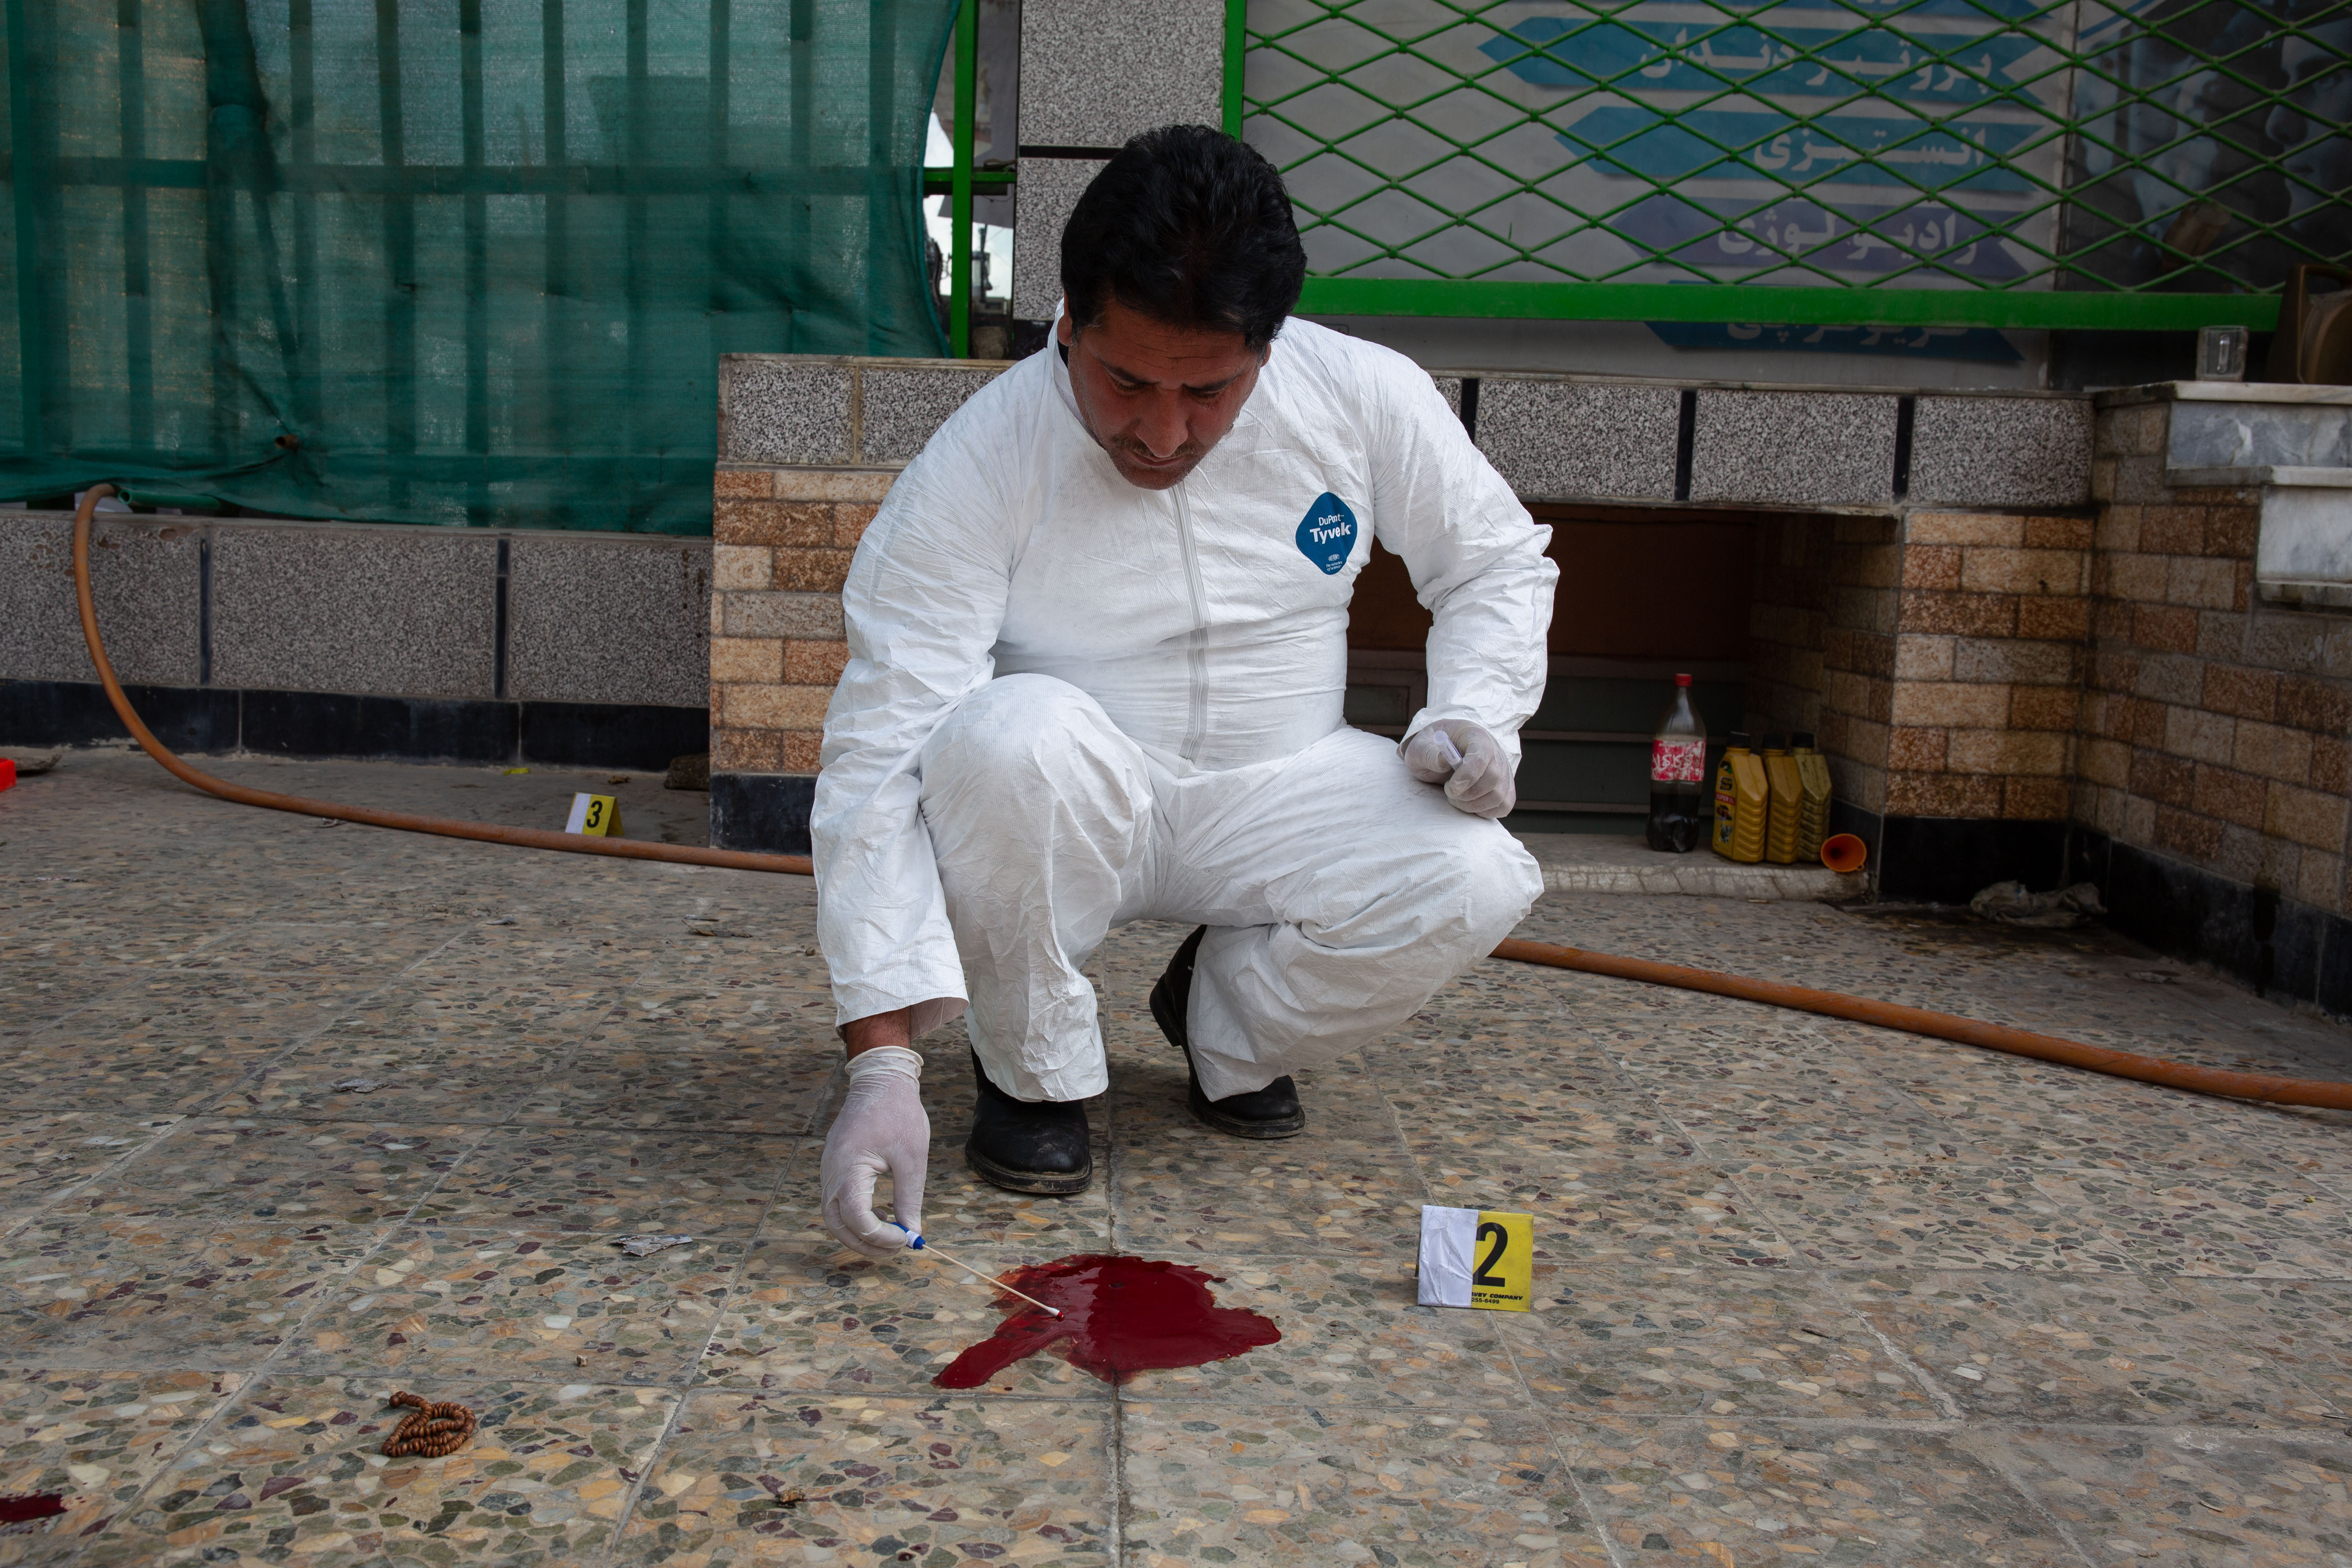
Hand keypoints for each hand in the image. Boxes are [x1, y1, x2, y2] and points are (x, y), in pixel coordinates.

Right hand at [819, 1041, 928, 1259]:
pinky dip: (855, 1215)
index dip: (879, 1236)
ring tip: (890, 1235)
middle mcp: (831, 1172)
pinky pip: (837, 1200)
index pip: (855, 1217)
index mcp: (848, 1168)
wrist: (881, 1080)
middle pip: (836, 1224)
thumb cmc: (899, 1114)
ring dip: (859, 1232)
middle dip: (865, 1243)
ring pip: (834, 1215)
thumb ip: (909, 1198)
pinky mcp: (834, 1166)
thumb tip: (912, 1232)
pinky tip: (881, 1214)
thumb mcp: (912, 1158)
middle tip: (896, 1249)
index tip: (905, 1238)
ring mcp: (828, 1169)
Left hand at [1402, 719, 1515, 818]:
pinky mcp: (1505, 787)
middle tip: (1448, 793)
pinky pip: (1504, 805)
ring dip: (1473, 805)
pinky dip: (1485, 811)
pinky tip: (1469, 804)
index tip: (1451, 788)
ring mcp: (1503, 770)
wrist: (1443, 753)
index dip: (1468, 775)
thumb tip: (1444, 761)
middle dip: (1468, 793)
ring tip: (1455, 798)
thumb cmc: (1432, 749)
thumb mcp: (1420, 747)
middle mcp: (1495, 751)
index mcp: (1475, 736)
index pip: (1481, 755)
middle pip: (1493, 777)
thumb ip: (1428, 753)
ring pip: (1499, 795)